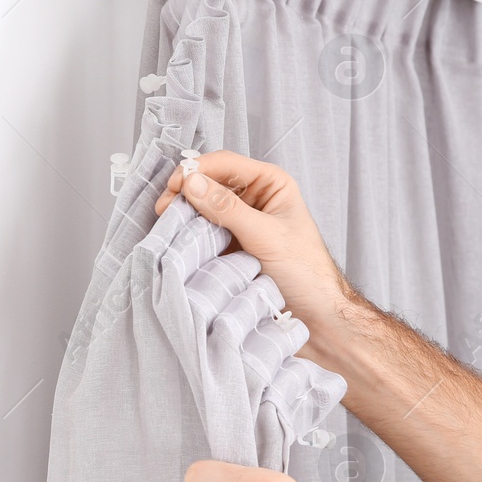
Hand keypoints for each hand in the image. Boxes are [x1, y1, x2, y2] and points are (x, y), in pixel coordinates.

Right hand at [156, 152, 352, 369]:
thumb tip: (191, 182)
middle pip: (210, 183)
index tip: (174, 187)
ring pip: (203, 209)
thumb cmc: (305, 273)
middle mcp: (254, 198)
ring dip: (185, 215)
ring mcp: (240, 223)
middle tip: (164, 210)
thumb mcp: (265, 235)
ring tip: (168, 226)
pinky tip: (179, 241)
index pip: (226, 164)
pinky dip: (190, 235)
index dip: (197, 170)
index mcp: (270, 184)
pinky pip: (203, 234)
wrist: (317, 317)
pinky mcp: (230, 247)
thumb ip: (227, 208)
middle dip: (185, 193)